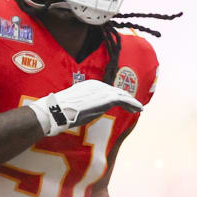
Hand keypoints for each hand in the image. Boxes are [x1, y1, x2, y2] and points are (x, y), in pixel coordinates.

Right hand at [27, 81, 141, 136]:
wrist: (57, 110)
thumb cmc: (61, 111)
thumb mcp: (74, 104)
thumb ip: (84, 105)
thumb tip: (88, 111)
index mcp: (90, 85)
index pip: (107, 91)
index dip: (117, 97)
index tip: (123, 103)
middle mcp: (97, 85)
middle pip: (116, 91)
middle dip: (126, 99)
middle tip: (135, 106)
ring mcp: (101, 91)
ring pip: (121, 95)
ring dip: (131, 102)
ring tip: (139, 108)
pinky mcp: (105, 98)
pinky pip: (123, 100)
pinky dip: (132, 103)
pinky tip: (139, 109)